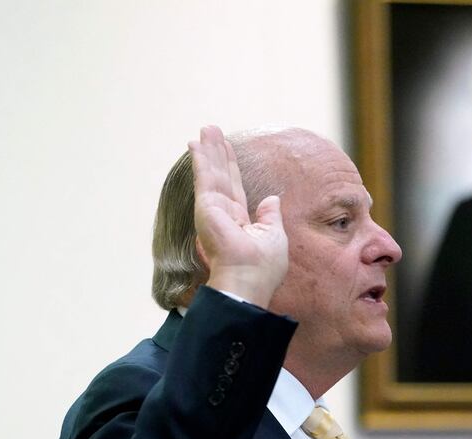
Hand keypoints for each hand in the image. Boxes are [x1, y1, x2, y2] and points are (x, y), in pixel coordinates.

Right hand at [188, 125, 287, 307]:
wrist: (249, 278)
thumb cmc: (264, 265)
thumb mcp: (275, 236)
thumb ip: (270, 216)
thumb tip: (271, 198)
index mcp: (240, 221)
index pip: (234, 187)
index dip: (230, 166)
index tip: (226, 148)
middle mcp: (224, 213)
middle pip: (220, 176)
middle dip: (216, 153)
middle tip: (211, 130)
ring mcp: (213, 210)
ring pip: (212, 173)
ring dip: (208, 150)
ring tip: (206, 129)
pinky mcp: (206, 207)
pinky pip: (204, 178)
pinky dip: (201, 160)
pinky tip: (197, 143)